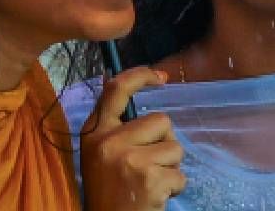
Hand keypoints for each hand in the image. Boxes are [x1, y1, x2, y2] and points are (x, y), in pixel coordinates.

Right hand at [80, 67, 185, 210]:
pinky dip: (175, 188)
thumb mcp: (99, 153)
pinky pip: (180, 174)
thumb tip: (126, 83)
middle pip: (160, 120)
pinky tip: (156, 197)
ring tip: (152, 182)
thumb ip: (113, 124)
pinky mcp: (149, 179)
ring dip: (171, 167)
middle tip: (149, 164)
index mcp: (94, 132)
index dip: (140, 76)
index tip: (161, 77)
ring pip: (175, 147)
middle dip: (164, 142)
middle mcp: (108, 142)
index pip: (116, 89)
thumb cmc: (108, 191)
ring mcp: (129, 160)